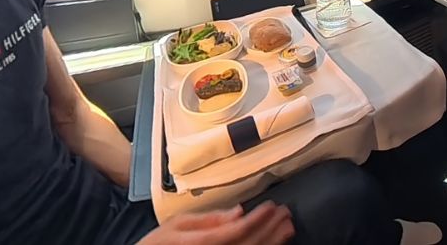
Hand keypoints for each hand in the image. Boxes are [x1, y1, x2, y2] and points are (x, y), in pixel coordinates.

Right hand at [139, 204, 294, 244]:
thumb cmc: (159, 244)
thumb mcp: (177, 225)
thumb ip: (208, 219)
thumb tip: (238, 211)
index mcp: (201, 243)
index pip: (237, 231)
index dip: (258, 218)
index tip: (272, 206)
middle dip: (271, 229)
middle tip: (286, 213)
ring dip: (273, 242)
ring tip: (287, 228)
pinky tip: (274, 244)